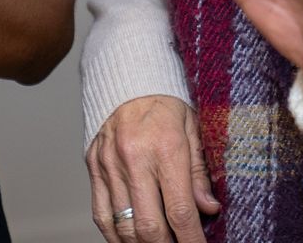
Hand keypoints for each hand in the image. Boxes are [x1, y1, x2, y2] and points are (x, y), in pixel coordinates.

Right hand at [85, 95, 219, 242]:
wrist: (127, 76)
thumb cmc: (165, 101)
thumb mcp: (193, 128)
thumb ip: (199, 171)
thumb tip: (209, 208)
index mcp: (165, 147)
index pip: (180, 209)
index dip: (191, 239)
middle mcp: (134, 159)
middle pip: (149, 226)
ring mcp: (109, 165)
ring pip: (123, 226)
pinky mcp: (93, 167)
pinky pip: (101, 214)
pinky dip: (116, 235)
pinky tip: (130, 239)